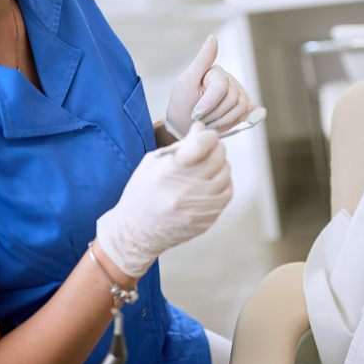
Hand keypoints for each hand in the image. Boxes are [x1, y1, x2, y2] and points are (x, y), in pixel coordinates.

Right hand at [96, 123, 232, 277]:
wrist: (136, 233)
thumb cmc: (141, 196)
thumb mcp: (151, 164)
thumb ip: (179, 146)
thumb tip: (201, 130)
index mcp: (167, 173)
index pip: (201, 145)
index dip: (208, 135)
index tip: (206, 134)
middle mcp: (185, 191)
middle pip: (217, 158)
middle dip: (216, 147)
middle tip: (208, 147)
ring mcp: (198, 207)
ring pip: (226, 175)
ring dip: (221, 165)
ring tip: (208, 166)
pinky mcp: (207, 219)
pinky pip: (227, 193)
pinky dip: (223, 183)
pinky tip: (211, 182)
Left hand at [165, 35, 255, 137]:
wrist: (184, 125)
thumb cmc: (182, 103)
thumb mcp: (187, 81)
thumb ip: (203, 60)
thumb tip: (213, 38)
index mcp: (215, 72)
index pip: (220, 88)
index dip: (208, 104)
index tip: (195, 113)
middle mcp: (230, 80)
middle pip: (233, 99)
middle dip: (214, 114)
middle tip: (200, 118)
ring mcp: (239, 94)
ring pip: (241, 108)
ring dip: (222, 121)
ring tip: (209, 121)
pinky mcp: (244, 108)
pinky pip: (247, 115)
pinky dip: (233, 122)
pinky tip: (222, 122)